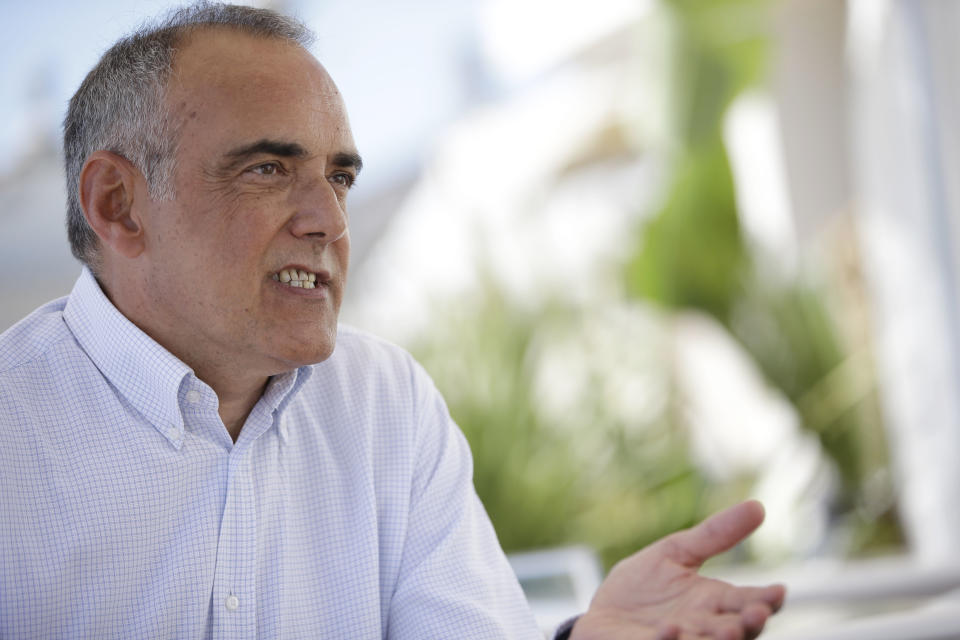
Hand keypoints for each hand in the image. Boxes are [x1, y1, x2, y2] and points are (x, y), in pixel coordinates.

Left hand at [570, 500, 785, 639]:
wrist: (601, 616)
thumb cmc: (642, 587)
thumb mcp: (676, 553)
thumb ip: (714, 534)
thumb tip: (758, 505)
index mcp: (715, 603)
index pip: (750, 602)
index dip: (767, 599)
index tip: (779, 591)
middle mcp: (705, 628)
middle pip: (739, 631)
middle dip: (749, 624)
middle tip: (757, 614)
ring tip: (728, 630)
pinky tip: (671, 629)